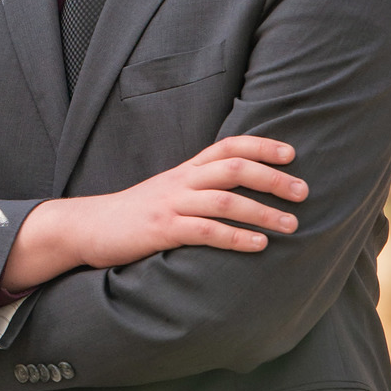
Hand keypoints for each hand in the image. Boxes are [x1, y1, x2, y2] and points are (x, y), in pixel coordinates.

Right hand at [1, 135, 305, 290]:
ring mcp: (170, 205)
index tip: (291, 153)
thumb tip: (238, 193)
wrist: (87, 227)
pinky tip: (258, 245)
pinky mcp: (161, 231)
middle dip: (272, 178)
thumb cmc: (134, 215)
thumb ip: (197, 188)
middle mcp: (180, 182)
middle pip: (233, 168)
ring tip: (291, 224)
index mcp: (184, 171)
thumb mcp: (167, 193)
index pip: (227, 147)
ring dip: (262, 211)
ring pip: (224, 200)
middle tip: (303, 192)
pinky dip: (235, 237)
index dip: (260, 145)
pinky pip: (204, 231)